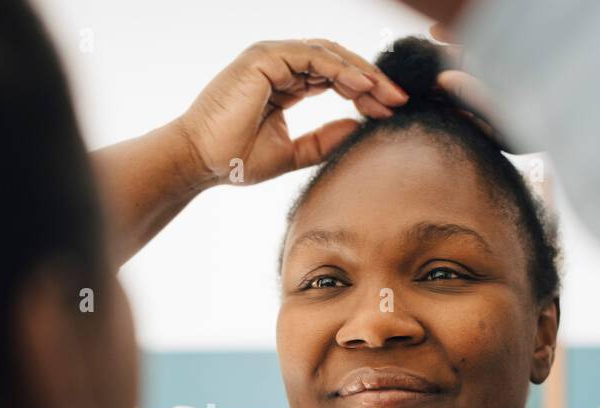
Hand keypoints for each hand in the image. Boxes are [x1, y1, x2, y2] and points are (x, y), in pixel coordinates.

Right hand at [172, 39, 408, 188]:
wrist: (201, 162)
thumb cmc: (236, 160)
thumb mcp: (293, 152)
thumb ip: (324, 140)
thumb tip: (359, 130)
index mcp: (285, 83)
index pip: (334, 77)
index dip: (364, 91)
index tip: (390, 110)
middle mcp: (279, 65)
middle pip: (337, 62)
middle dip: (371, 79)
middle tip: (398, 100)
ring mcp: (271, 57)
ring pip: (329, 54)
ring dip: (361, 72)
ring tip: (386, 94)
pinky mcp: (263, 57)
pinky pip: (311, 56)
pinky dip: (339, 68)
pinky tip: (361, 85)